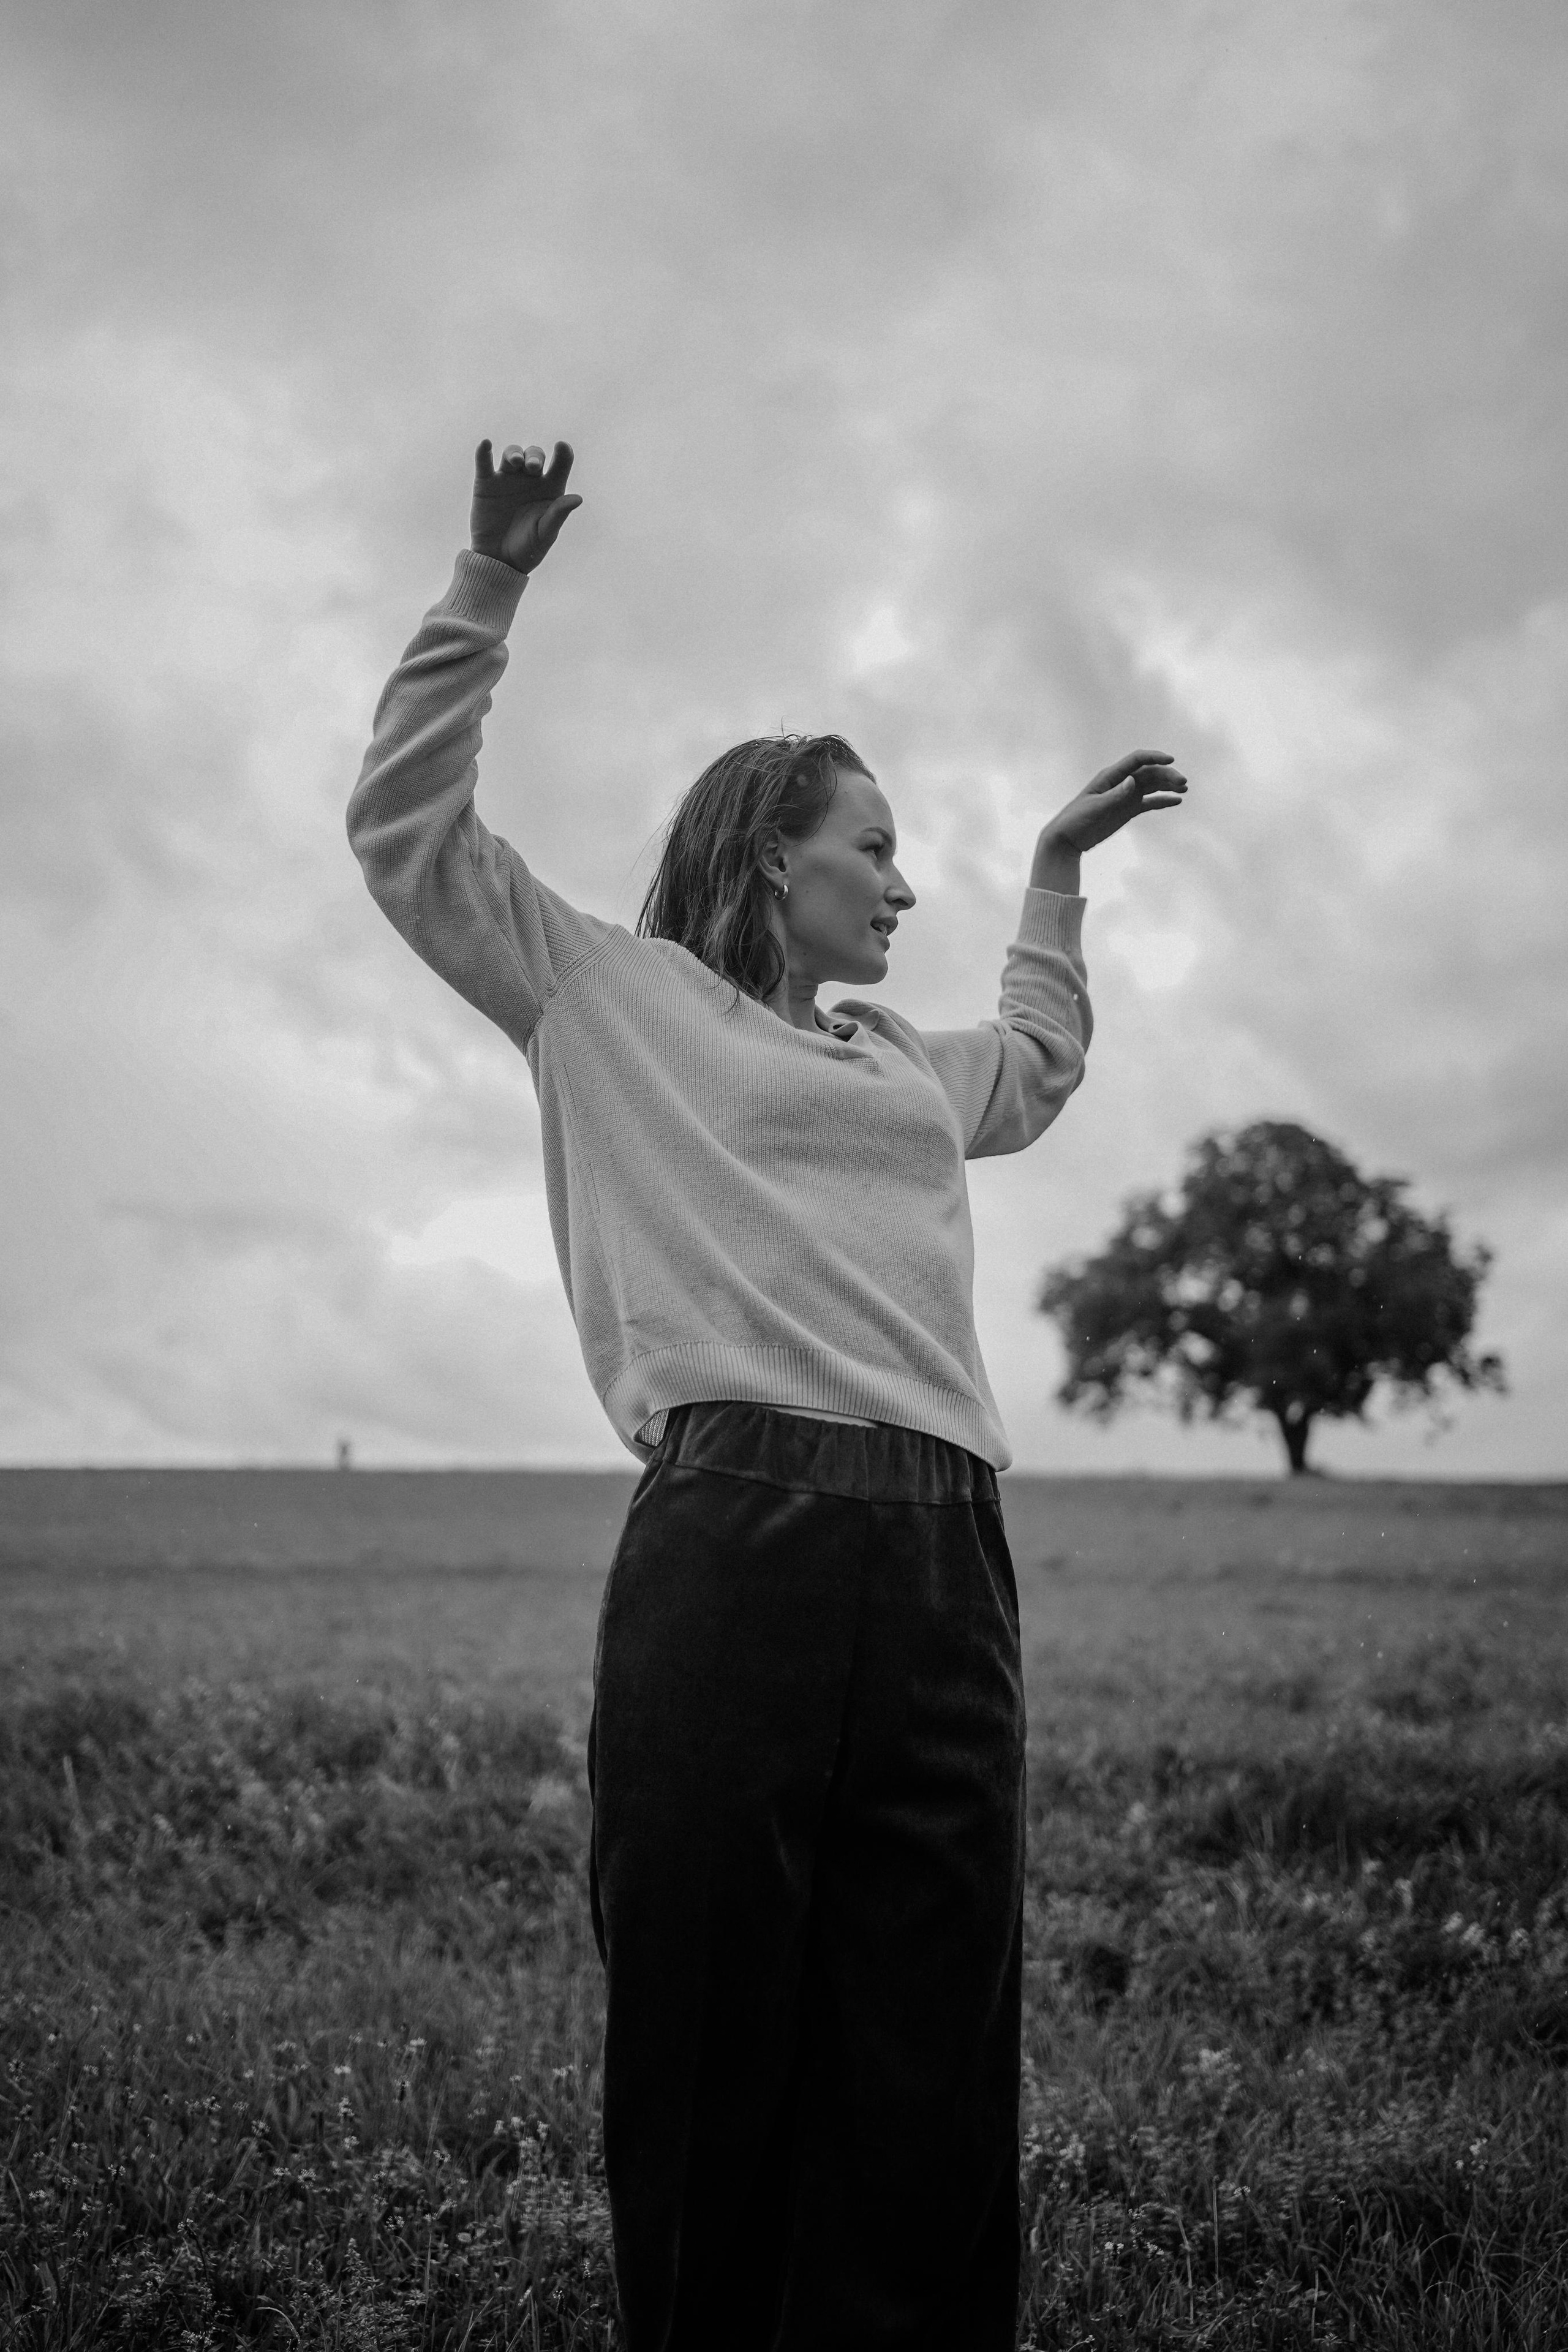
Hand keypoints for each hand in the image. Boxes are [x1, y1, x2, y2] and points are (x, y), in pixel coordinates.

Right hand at [470, 438, 581, 573]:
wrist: (499, 561)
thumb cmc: (528, 549)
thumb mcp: (545, 533)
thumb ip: (558, 514)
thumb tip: (578, 498)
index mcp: (550, 489)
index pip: (561, 464)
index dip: (564, 453)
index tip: (562, 447)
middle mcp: (530, 480)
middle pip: (535, 455)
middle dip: (534, 456)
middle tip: (533, 467)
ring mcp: (507, 479)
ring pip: (512, 454)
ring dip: (514, 453)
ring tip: (515, 462)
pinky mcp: (486, 483)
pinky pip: (484, 462)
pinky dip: (484, 451)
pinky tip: (486, 444)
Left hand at [1044, 749, 1187, 855]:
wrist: (1068, 839)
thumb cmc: (1077, 820)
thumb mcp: (1095, 808)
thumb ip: (1115, 795)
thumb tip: (1133, 780)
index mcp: (1111, 776)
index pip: (1137, 760)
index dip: (1154, 757)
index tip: (1171, 759)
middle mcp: (1121, 783)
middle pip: (1149, 773)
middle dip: (1167, 775)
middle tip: (1183, 783)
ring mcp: (1126, 796)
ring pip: (1152, 786)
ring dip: (1168, 786)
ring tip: (1184, 790)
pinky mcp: (1128, 810)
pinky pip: (1149, 802)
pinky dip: (1163, 801)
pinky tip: (1177, 801)